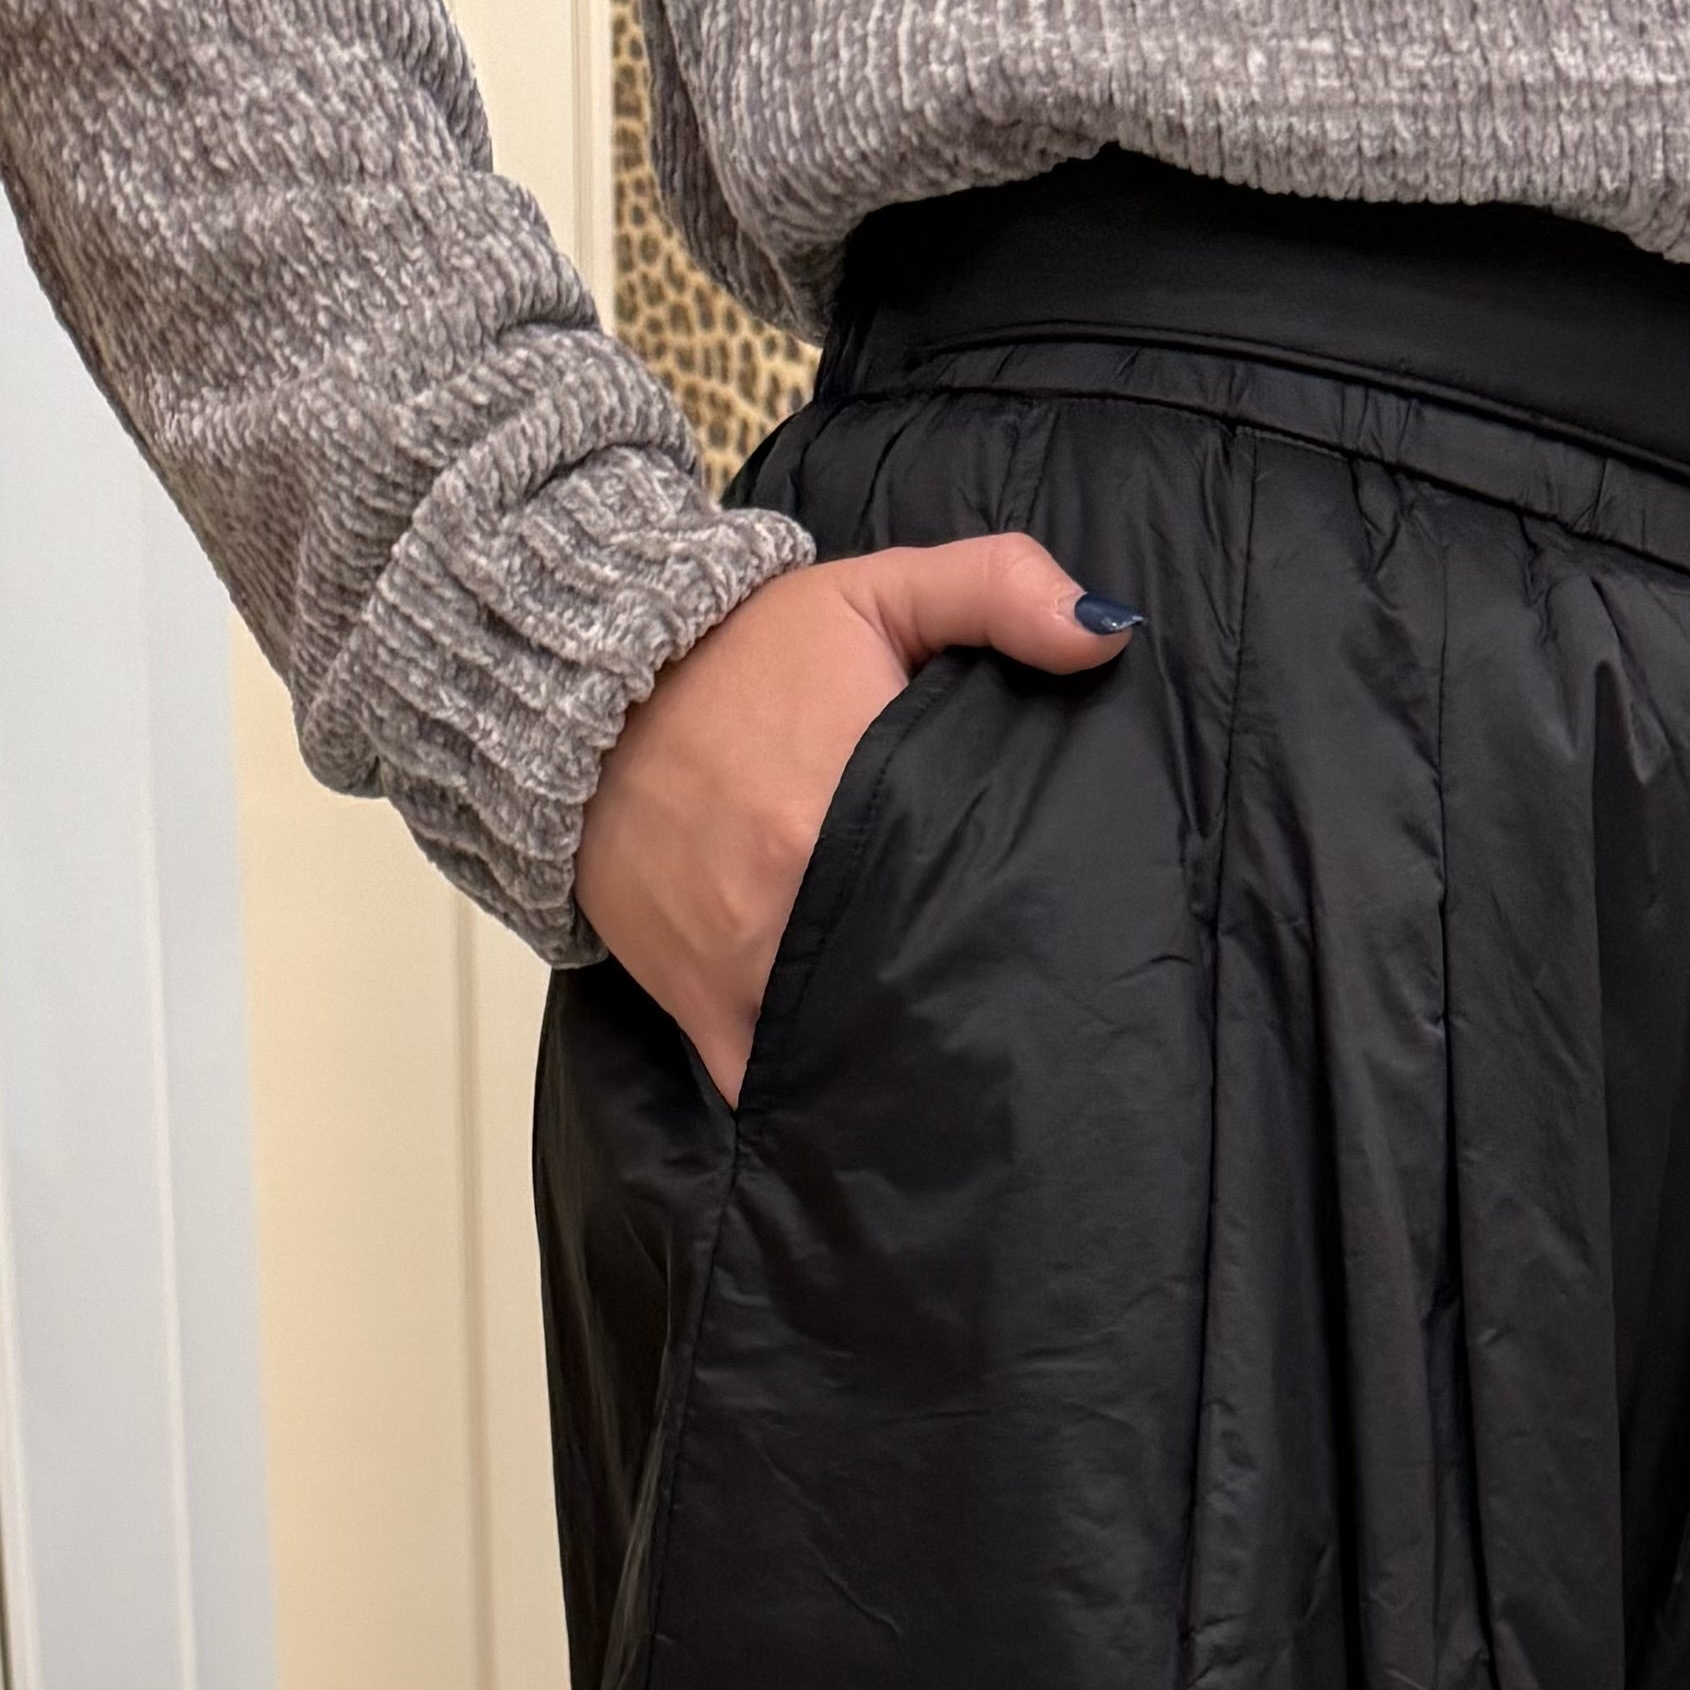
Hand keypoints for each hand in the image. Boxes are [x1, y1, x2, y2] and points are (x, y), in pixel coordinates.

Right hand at [575, 533, 1137, 1099]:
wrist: (584, 693)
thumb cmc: (740, 649)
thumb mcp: (873, 592)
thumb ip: (997, 591)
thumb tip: (1105, 638)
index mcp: (849, 804)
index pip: (969, 899)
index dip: (1021, 931)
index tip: (1058, 944)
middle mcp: (796, 903)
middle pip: (915, 988)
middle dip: (968, 1003)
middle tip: (1018, 1014)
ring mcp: (746, 968)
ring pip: (851, 1051)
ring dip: (898, 1059)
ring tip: (954, 1067)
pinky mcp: (702, 1008)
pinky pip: (770, 1083)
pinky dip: (815, 1094)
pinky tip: (862, 1097)